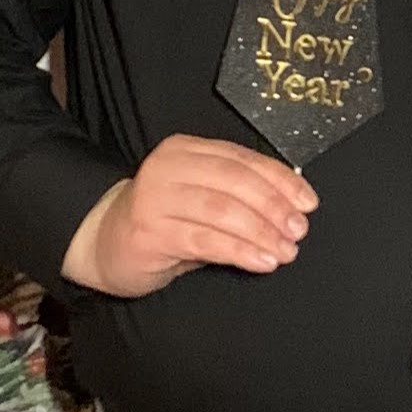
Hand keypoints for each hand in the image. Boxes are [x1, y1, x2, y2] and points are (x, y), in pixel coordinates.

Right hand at [61, 133, 317, 298]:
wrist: (103, 244)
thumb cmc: (163, 221)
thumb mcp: (200, 198)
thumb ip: (237, 195)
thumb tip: (293, 207)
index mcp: (185, 149)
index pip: (243, 159)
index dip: (280, 180)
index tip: (308, 202)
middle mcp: (167, 167)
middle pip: (234, 182)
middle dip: (274, 206)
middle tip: (299, 230)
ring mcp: (154, 199)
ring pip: (222, 211)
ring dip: (261, 232)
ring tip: (286, 250)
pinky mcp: (147, 233)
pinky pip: (204, 240)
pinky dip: (240, 251)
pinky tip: (262, 261)